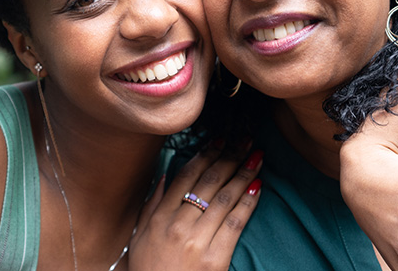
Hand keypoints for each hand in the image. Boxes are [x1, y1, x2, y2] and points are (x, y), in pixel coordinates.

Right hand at [127, 141, 262, 270]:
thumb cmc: (149, 270)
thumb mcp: (139, 236)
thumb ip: (151, 204)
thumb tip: (165, 175)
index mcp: (159, 217)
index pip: (186, 176)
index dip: (206, 154)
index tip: (220, 140)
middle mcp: (178, 224)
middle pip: (209, 182)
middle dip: (230, 157)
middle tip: (246, 140)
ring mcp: (197, 240)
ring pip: (224, 198)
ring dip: (243, 174)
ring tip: (257, 157)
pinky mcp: (215, 257)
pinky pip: (236, 223)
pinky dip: (248, 202)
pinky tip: (257, 187)